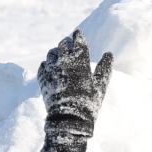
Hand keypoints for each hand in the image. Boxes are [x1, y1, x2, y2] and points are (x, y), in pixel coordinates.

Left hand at [37, 30, 112, 151]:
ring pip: (51, 53)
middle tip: (70, 43)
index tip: (78, 33)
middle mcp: (63, 61)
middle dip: (67, 42)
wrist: (68, 118)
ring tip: (61, 55)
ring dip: (57, 52)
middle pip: (63, 44)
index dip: (78, 35)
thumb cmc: (88, 103)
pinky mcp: (42, 78)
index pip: (78, 41)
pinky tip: (52, 67)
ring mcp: (51, 69)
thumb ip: (105, 69)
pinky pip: (43, 65)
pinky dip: (48, 63)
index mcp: (79, 60)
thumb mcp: (100, 86)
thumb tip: (109, 54)